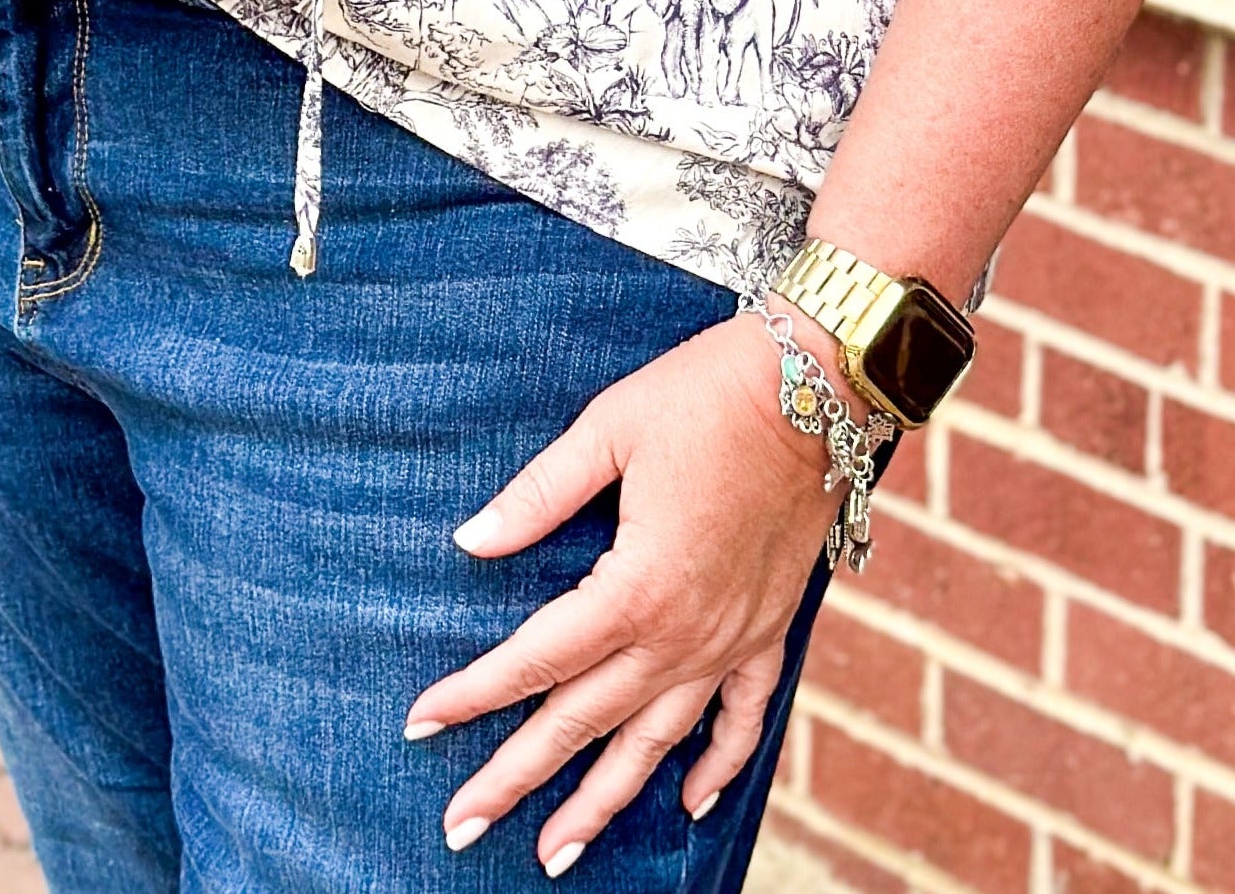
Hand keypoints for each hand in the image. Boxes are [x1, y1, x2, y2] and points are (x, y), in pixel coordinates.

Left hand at [405, 308, 844, 871]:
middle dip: (516, 778)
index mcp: (635, 587)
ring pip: (655, 743)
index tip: (419, 725)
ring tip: (555, 854)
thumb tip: (470, 541)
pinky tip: (689, 803)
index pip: (535, 659)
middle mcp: (682, 634)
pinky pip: (743, 720)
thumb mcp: (609, 430)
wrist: (815, 387)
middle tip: (459, 825)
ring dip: (602, 802)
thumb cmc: (704, 395)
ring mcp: (730, 641)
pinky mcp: (769, 630)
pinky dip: (718, 767)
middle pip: (582, 722)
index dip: (471, 694)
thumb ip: (538, 495)